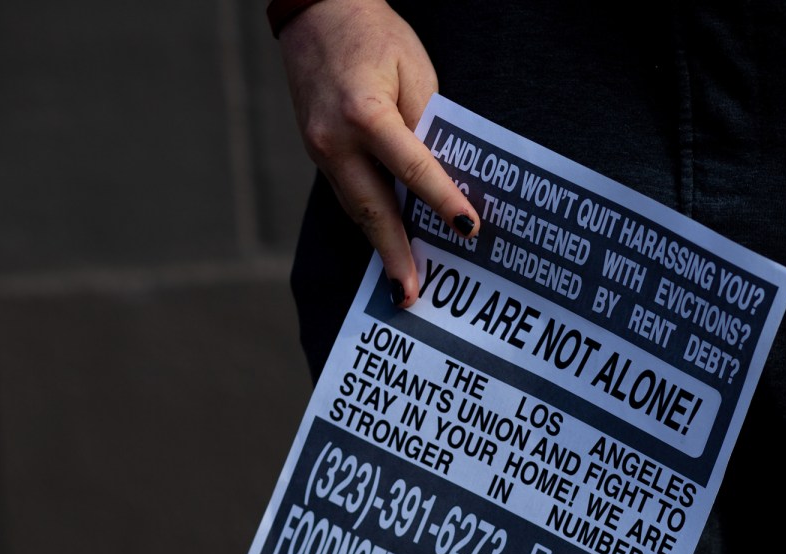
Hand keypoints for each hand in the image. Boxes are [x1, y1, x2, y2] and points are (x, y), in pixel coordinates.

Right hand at [278, 0, 479, 306]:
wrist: (317, 13)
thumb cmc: (374, 36)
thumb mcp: (416, 73)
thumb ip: (426, 127)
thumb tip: (441, 177)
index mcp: (364, 114)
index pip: (413, 169)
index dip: (443, 202)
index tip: (468, 230)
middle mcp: (334, 140)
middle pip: (371, 209)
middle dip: (394, 254)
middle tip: (410, 294)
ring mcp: (319, 149)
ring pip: (355, 208)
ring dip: (380, 247)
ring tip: (400, 283)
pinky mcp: (317, 152)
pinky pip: (347, 194)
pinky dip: (368, 221)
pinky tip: (386, 244)